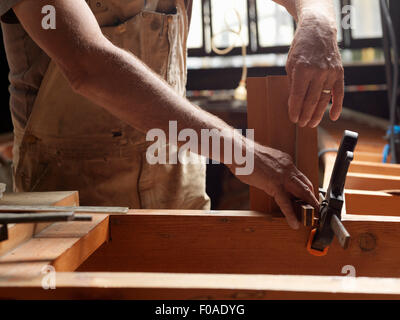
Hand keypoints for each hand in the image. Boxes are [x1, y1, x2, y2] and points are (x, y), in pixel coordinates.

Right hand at [229, 140, 318, 228]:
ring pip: (302, 193)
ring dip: (309, 206)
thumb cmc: (244, 155)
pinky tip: (294, 223)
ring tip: (313, 217)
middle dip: (313, 199)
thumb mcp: (263, 161)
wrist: (238, 150)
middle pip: (306, 185)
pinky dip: (291, 214)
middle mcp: (288, 167)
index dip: (307, 188)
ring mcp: (283, 175)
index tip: (308, 197)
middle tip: (316, 210)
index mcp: (285, 161)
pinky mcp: (274, 184)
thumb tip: (269, 178)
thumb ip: (270, 169)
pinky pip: (286, 202)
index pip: (301, 177)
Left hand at [286, 10, 343, 127]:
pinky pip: (339, 93)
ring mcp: (330, 72)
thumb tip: (294, 104)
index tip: (293, 119)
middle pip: (311, 101)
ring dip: (318, 114)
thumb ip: (292, 83)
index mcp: (302, 70)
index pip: (297, 96)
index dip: (294, 110)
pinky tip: (334, 117)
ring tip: (312, 124)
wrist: (318, 31)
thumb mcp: (290, 64)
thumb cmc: (301, 49)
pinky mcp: (339, 73)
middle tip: (301, 124)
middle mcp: (317, 72)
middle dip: (305, 115)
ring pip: (324, 100)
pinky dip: (337, 106)